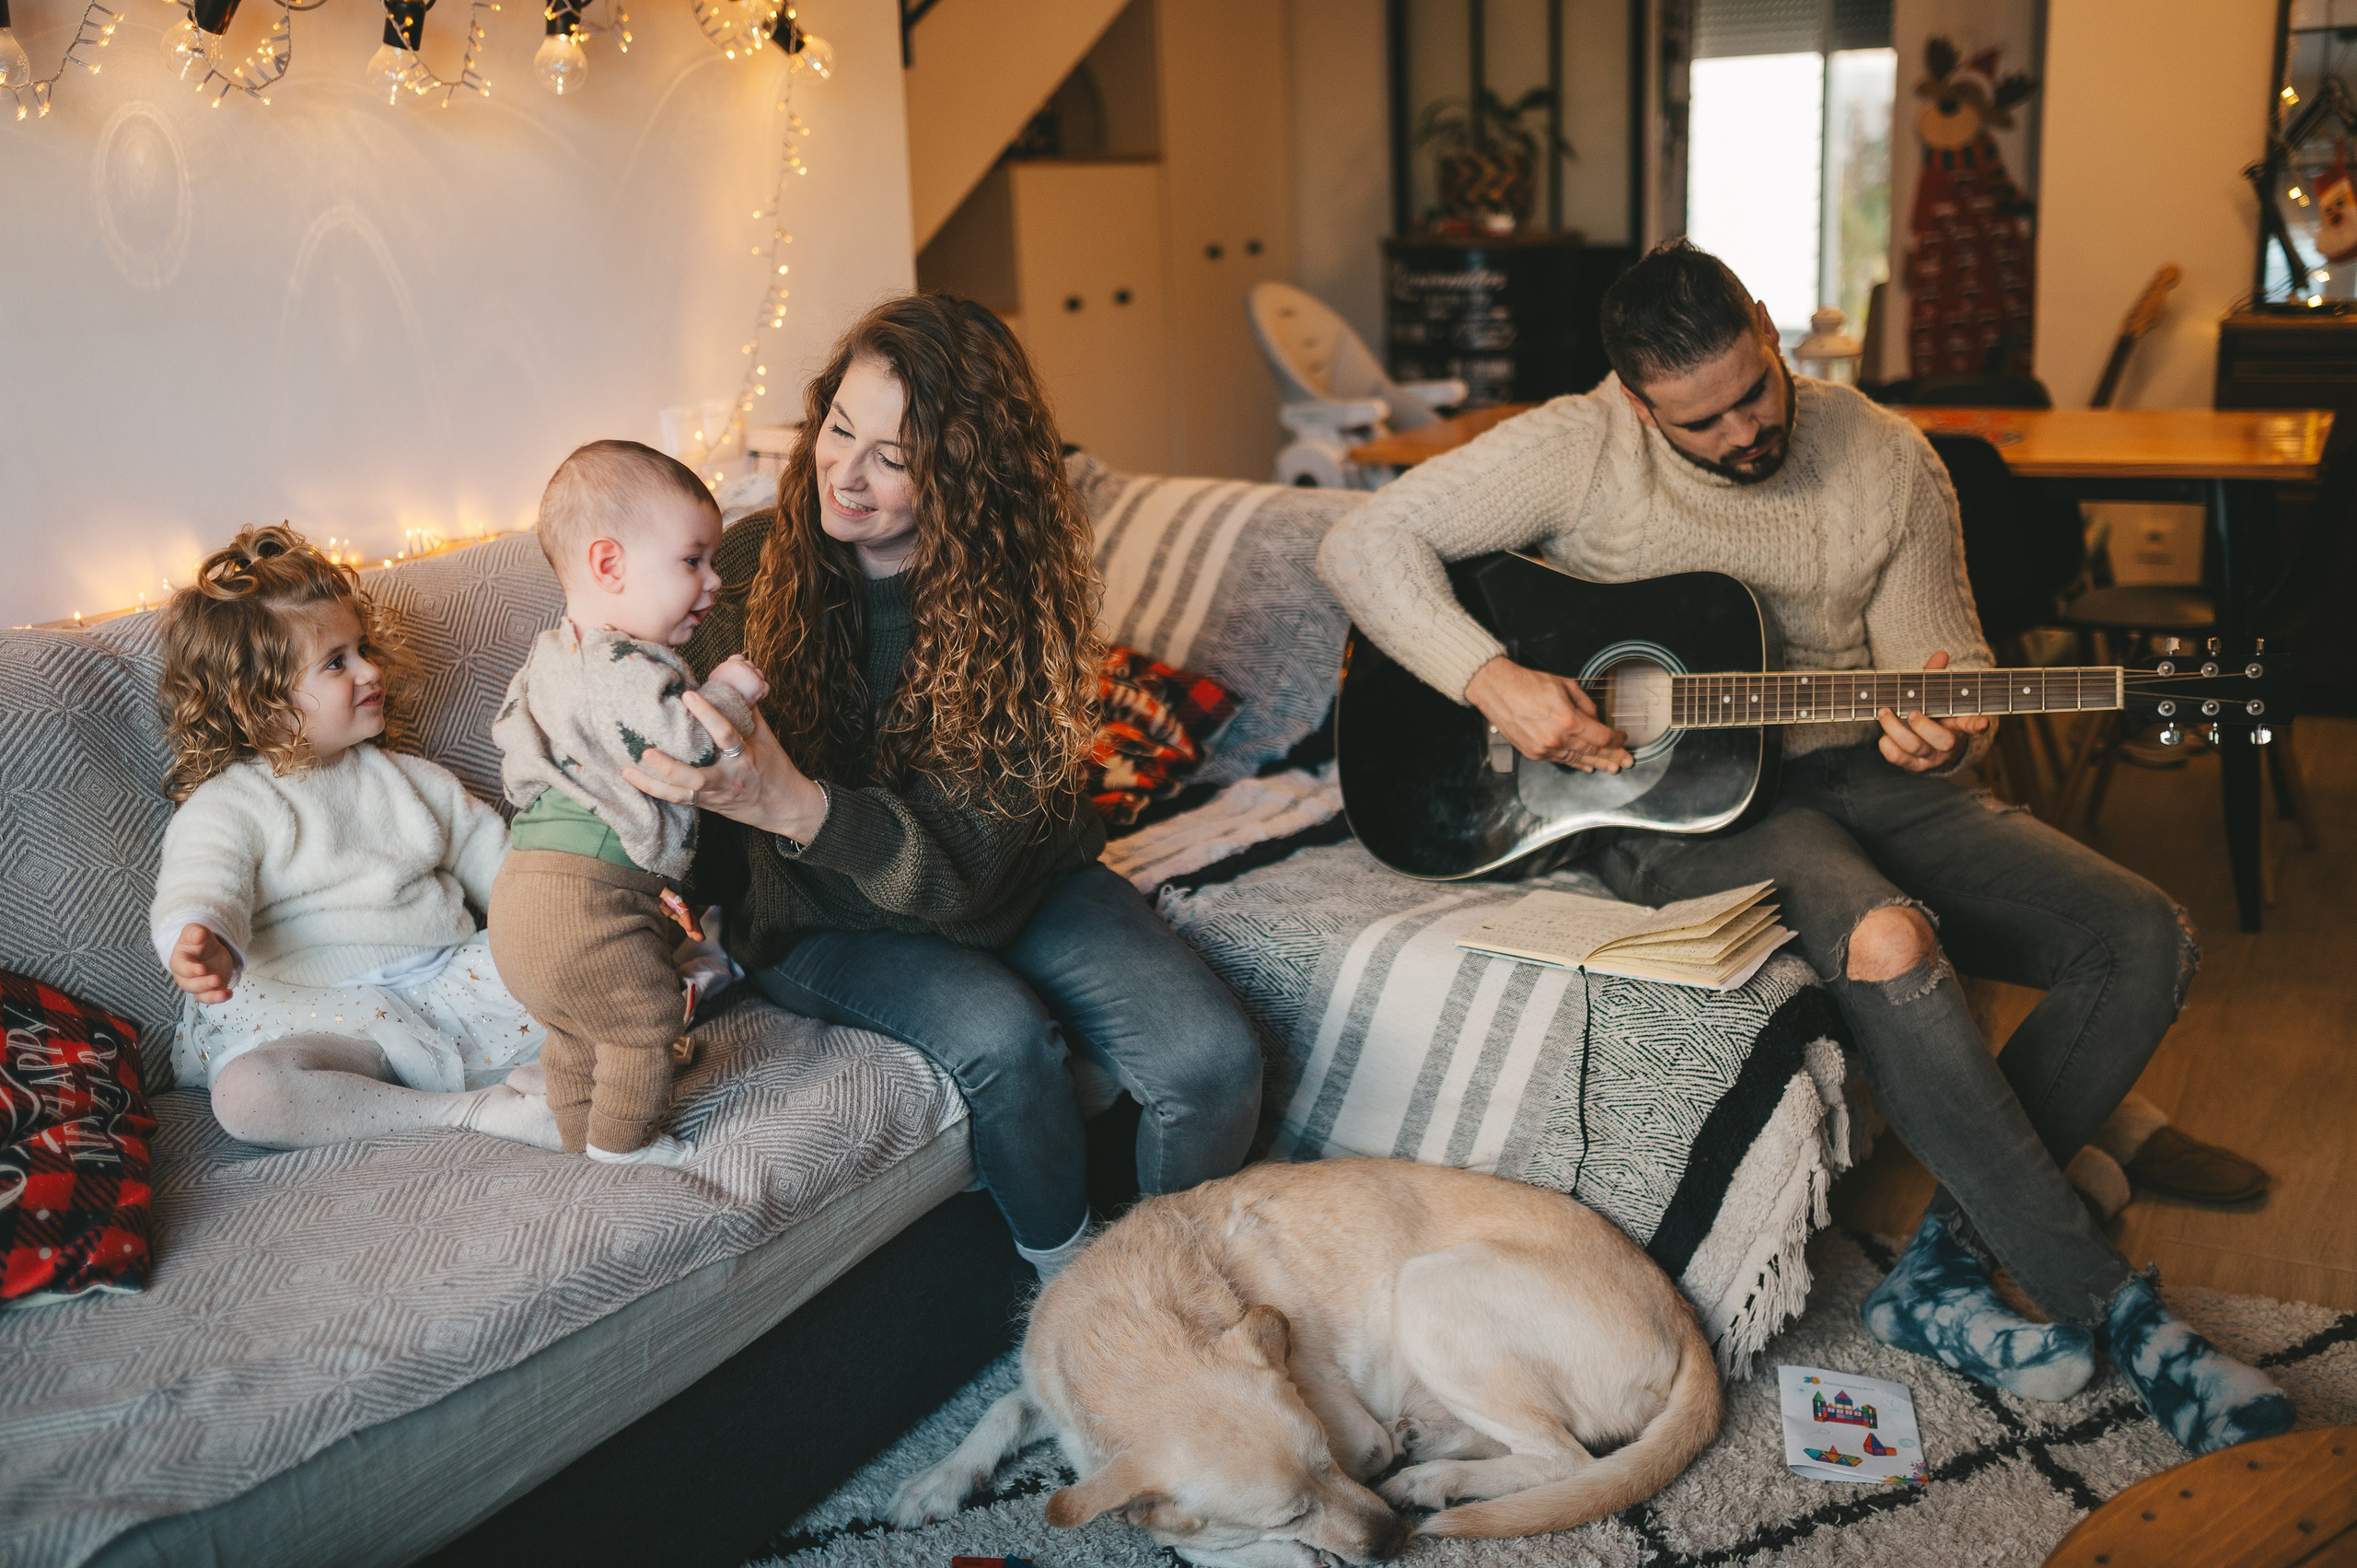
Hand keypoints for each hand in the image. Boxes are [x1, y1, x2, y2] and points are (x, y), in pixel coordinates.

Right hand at [169, 922, 235, 1004]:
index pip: (181, 968)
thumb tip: (198, 935)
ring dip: (212, 996)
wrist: (208, 948)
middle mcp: (185, 977)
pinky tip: (229, 993)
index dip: (190, 970)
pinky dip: (220, 997)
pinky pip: (211, 997)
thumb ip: (195, 932)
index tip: (202, 969)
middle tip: (216, 979)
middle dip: (202, 984)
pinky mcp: (210, 989)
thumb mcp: (196, 931)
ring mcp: (198, 984)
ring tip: (224, 994)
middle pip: (189, 985)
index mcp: (179, 961)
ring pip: (200, 995)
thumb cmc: (198, 940)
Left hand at [622, 690, 829, 842]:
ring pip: (682, 794)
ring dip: (654, 784)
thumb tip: (732, 675)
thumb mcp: (766, 737)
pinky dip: (656, 791)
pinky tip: (636, 780)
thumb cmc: (775, 767)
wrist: (785, 808)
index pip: (726, 734)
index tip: (687, 695)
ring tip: (629, 770)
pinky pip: (679, 801)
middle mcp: (729, 779)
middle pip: (697, 778)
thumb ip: (745, 710)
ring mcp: (716, 796)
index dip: (708, 714)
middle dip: (671, 767)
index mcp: (746, 757)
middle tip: (646, 752)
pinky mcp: (708, 806)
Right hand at [706, 654, 769, 705]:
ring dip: (756, 682)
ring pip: (759, 674)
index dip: (740, 665)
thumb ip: (722, 674)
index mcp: (728, 665)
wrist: (720, 705)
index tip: (739, 675)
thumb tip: (728, 677)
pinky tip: (756, 698)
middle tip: (744, 685)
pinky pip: (765, 687)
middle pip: (750, 665)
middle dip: (749, 673)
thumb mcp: (714, 680)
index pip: (738, 659)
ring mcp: (750, 674)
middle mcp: (739, 666)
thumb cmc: (716, 697)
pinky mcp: (758, 685)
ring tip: (749, 692)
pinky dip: (762, 693)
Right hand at [1464, 656, 1632, 772]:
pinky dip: (1576, 763)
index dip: (1616, 739)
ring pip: (1578, 760)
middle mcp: (1557, 738)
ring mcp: (1544, 748)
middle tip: (1627, 762)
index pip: (1601, 737)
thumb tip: (1596, 719)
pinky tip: (1587, 766)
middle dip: (1613, 756)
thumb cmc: (1528, 684)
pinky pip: (1561, 761)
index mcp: (1568, 720)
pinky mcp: (1534, 753)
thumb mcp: (1565, 685)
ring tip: (1612, 768)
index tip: (1622, 738)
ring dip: (1598, 764)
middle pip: (1593, 752)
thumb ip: (1585, 705)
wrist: (1497, 690)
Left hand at [1876, 651, 1989, 772]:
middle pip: (1943, 741)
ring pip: (1915, 748)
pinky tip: (1883, 735)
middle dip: (1924, 726)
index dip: (1977, 725)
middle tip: (1912, 712)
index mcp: (1959, 725)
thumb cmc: (1934, 715)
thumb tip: (1941, 654)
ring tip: (1884, 712)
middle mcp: (1948, 745)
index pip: (1972, 725)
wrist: (1929, 749)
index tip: (1981, 723)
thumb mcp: (1937, 697)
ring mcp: (1930, 758)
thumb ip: (1937, 677)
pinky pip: (1898, 759)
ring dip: (1896, 729)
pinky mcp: (1912, 766)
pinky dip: (1887, 745)